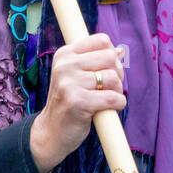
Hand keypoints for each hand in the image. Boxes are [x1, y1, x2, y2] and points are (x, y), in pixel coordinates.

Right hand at [29, 34, 126, 172]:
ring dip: (117, 91)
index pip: (102, 40)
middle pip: (110, 57)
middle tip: (109, 87)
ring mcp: (69, 83)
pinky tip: (110, 109)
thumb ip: (96, 61)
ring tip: (106, 99)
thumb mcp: (76, 76)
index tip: (106, 70)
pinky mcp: (78, 102)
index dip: (111, 55)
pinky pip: (113, 98)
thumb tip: (120, 50)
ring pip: (113, 78)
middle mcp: (65, 65)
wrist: (51, 131)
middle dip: (117, 73)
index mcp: (65, 54)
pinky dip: (118, 104)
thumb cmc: (68, 101)